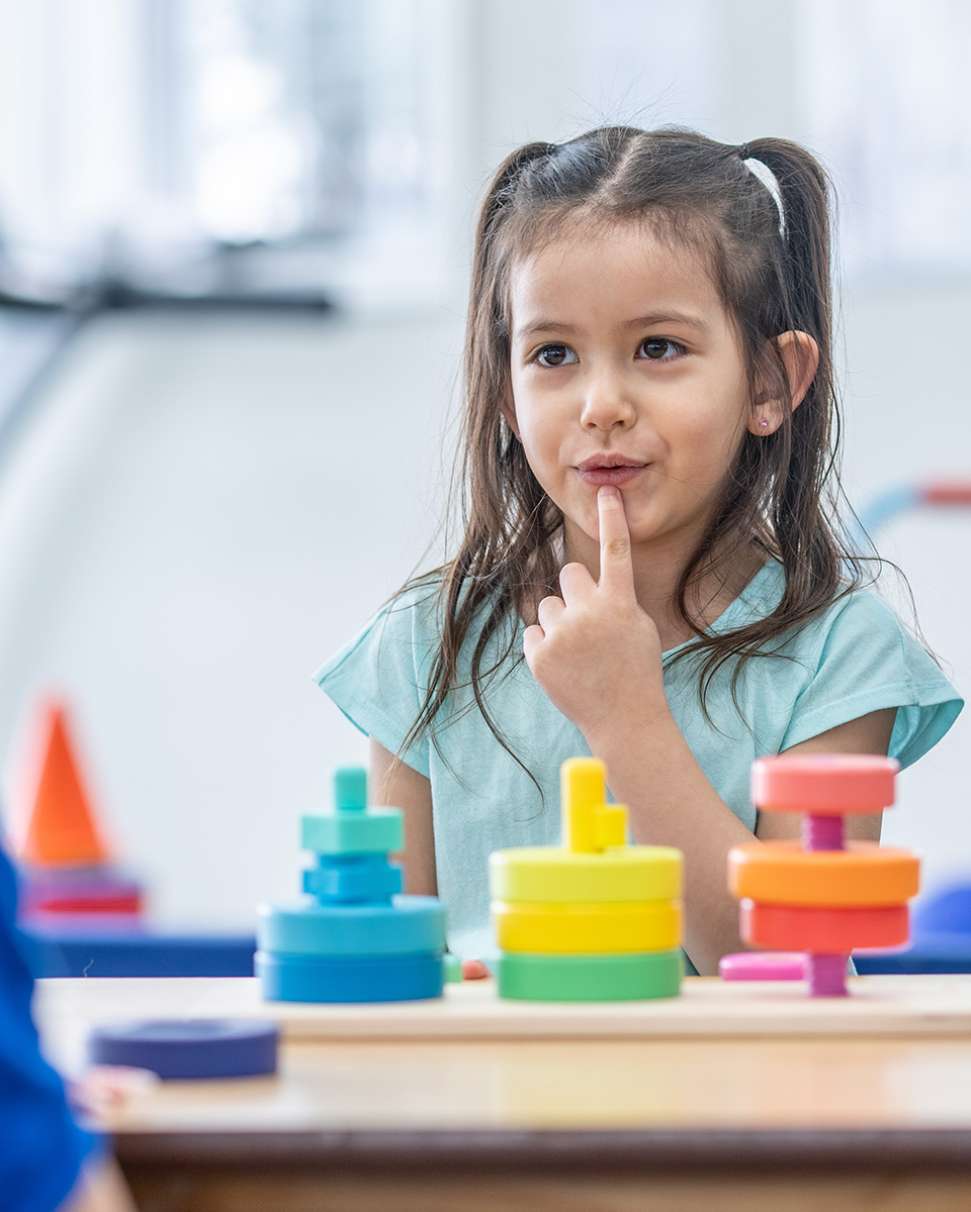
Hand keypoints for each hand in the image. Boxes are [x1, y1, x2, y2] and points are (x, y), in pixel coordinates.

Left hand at [523, 486, 666, 740]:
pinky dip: (544, 648)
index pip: (615, 551)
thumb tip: (581, 582)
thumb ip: (613, 599)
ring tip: (579, 654)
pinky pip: (533, 634)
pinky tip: (565, 668)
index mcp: (621, 603)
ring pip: (548, 605)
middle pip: (568, 574)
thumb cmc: (634, 670)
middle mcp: (590, 613)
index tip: (606, 491)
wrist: (624, 719)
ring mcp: (563, 634)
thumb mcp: (637, 627)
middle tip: (589, 624)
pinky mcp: (540, 655)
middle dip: (575, 592)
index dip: (612, 518)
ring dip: (559, 623)